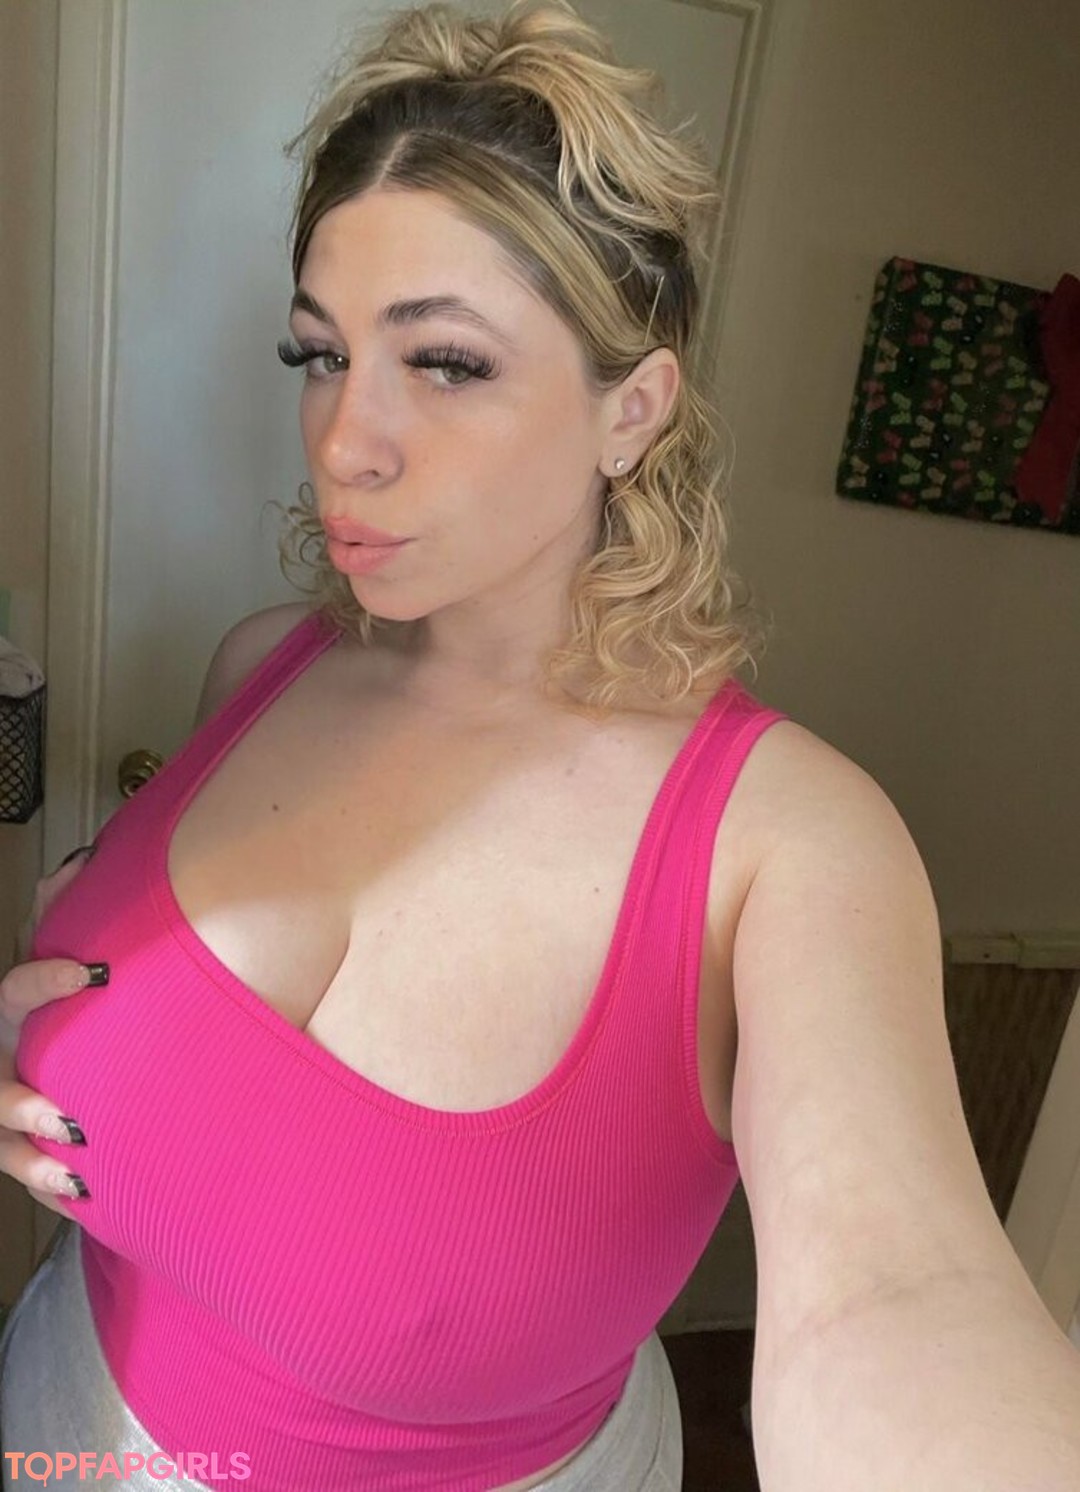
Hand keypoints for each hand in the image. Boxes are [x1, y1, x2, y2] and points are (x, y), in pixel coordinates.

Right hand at [0, 848, 97, 1216]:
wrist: (46, 1052)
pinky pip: (26, 1176)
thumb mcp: (57, 957)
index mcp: (9, 1014)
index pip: (14, 992)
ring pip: (2, 1144)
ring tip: (75, 1171)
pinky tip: (82, 1197)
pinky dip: (50, 1189)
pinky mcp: (17, 1146)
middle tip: (68, 1119)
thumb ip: (63, 906)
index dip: (45, 982)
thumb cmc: (56, 1003)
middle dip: (20, 1106)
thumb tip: (86, 863)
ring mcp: (2, 1109)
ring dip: (33, 1162)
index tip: (91, 973)